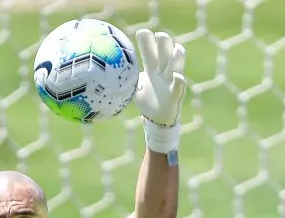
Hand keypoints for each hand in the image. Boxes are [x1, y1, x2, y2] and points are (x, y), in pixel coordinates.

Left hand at [134, 29, 186, 153]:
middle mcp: (163, 72)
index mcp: (153, 69)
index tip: (142, 32)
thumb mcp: (134, 88)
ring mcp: (171, 82)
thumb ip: (126, 79)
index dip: (147, 42)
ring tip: (177, 48)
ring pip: (176, 66)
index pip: (150, 52)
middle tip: (160, 34)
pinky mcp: (176, 95)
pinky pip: (179, 87)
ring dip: (177, 57)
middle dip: (163, 44)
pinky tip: (177, 76)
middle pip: (164, 54)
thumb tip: (105, 72)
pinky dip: (179, 81)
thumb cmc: (146, 100)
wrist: (157, 119)